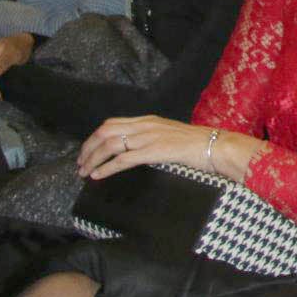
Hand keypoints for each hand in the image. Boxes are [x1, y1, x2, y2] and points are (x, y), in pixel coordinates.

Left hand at [77, 116, 265, 182]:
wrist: (217, 146)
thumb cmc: (199, 145)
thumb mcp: (171, 136)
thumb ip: (152, 139)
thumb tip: (137, 152)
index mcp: (148, 120)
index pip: (112, 124)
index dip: (94, 138)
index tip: (86, 152)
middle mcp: (145, 125)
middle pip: (105, 131)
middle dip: (87, 148)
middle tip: (80, 164)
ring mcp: (149, 137)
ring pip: (110, 144)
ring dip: (92, 159)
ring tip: (84, 172)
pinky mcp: (154, 151)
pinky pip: (122, 159)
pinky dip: (106, 168)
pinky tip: (98, 176)